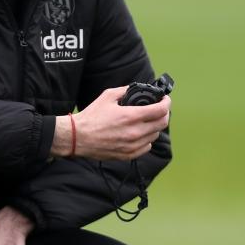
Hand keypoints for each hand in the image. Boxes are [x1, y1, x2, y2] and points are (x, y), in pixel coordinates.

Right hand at [53, 86, 169, 160]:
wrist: (78, 137)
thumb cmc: (91, 117)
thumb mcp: (107, 96)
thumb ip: (125, 90)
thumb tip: (137, 89)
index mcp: (131, 116)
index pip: (160, 110)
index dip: (166, 102)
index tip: (165, 99)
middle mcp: (135, 132)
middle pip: (162, 123)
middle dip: (164, 114)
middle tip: (159, 109)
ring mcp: (133, 145)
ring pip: (155, 135)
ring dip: (154, 126)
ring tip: (146, 121)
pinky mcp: (128, 155)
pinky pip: (147, 147)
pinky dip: (147, 139)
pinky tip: (139, 134)